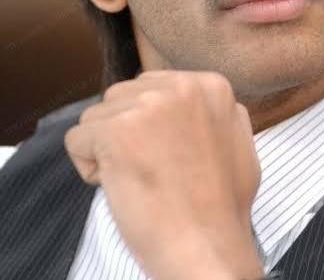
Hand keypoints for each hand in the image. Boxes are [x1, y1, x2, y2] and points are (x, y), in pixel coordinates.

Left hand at [64, 71, 263, 279]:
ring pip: (97, 116)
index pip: (152, 88)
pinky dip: (89, 167)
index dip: (152, 127)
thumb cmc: (221, 205)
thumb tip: (194, 97)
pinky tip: (120, 185)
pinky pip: (76, 139)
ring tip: (139, 177)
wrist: (208, 248)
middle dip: (127, 131)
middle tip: (154, 168)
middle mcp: (181, 86)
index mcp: (210, 86)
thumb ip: (214, 112)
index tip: (171, 156)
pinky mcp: (116, 130)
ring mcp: (148, 106)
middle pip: (123, 97)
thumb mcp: (237, 141)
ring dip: (107, 148)